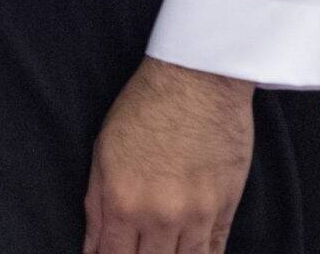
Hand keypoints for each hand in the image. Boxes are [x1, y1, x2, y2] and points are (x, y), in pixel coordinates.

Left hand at [84, 58, 252, 253]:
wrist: (197, 82)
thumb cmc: (144, 108)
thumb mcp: (103, 152)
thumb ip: (96, 205)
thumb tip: (93, 247)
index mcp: (123, 201)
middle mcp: (160, 217)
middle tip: (133, 250)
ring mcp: (197, 217)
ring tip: (159, 250)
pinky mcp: (225, 211)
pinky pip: (214, 252)